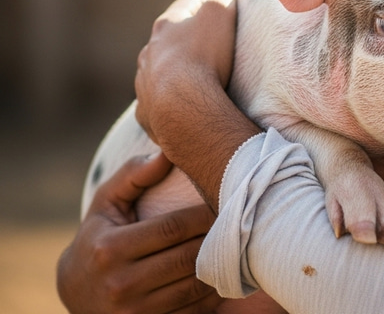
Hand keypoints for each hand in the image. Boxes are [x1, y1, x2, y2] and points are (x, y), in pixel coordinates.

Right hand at [57, 152, 221, 313]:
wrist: (75, 290)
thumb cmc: (99, 234)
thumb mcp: (107, 201)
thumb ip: (134, 174)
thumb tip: (166, 154)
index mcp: (111, 249)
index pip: (172, 228)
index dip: (203, 215)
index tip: (222, 202)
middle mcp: (120, 285)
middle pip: (187, 258)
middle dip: (216, 238)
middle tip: (238, 220)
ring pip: (193, 287)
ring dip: (219, 266)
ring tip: (235, 244)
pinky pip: (192, 311)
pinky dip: (212, 294)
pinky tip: (221, 273)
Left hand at [135, 0, 245, 144]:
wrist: (183, 108)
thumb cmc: (204, 55)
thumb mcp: (220, 13)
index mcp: (167, 26)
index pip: (187, 7)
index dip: (207, 7)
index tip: (225, 14)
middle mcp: (150, 52)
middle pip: (171, 41)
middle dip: (190, 42)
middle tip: (216, 49)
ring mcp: (146, 84)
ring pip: (161, 72)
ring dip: (178, 73)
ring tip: (202, 82)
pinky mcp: (149, 113)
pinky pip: (159, 105)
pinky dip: (171, 104)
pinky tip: (187, 109)